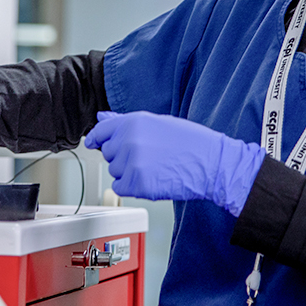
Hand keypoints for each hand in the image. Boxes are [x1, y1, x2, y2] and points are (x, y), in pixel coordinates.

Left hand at [84, 111, 264, 216]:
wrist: (212, 163)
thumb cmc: (191, 142)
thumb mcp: (158, 123)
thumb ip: (126, 122)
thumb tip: (102, 118)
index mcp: (133, 121)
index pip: (101, 130)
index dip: (96, 139)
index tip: (93, 143)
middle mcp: (129, 140)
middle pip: (108, 153)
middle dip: (122, 156)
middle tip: (148, 156)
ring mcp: (132, 162)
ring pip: (114, 171)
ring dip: (128, 172)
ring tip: (154, 167)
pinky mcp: (136, 183)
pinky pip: (119, 187)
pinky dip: (131, 187)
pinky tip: (151, 179)